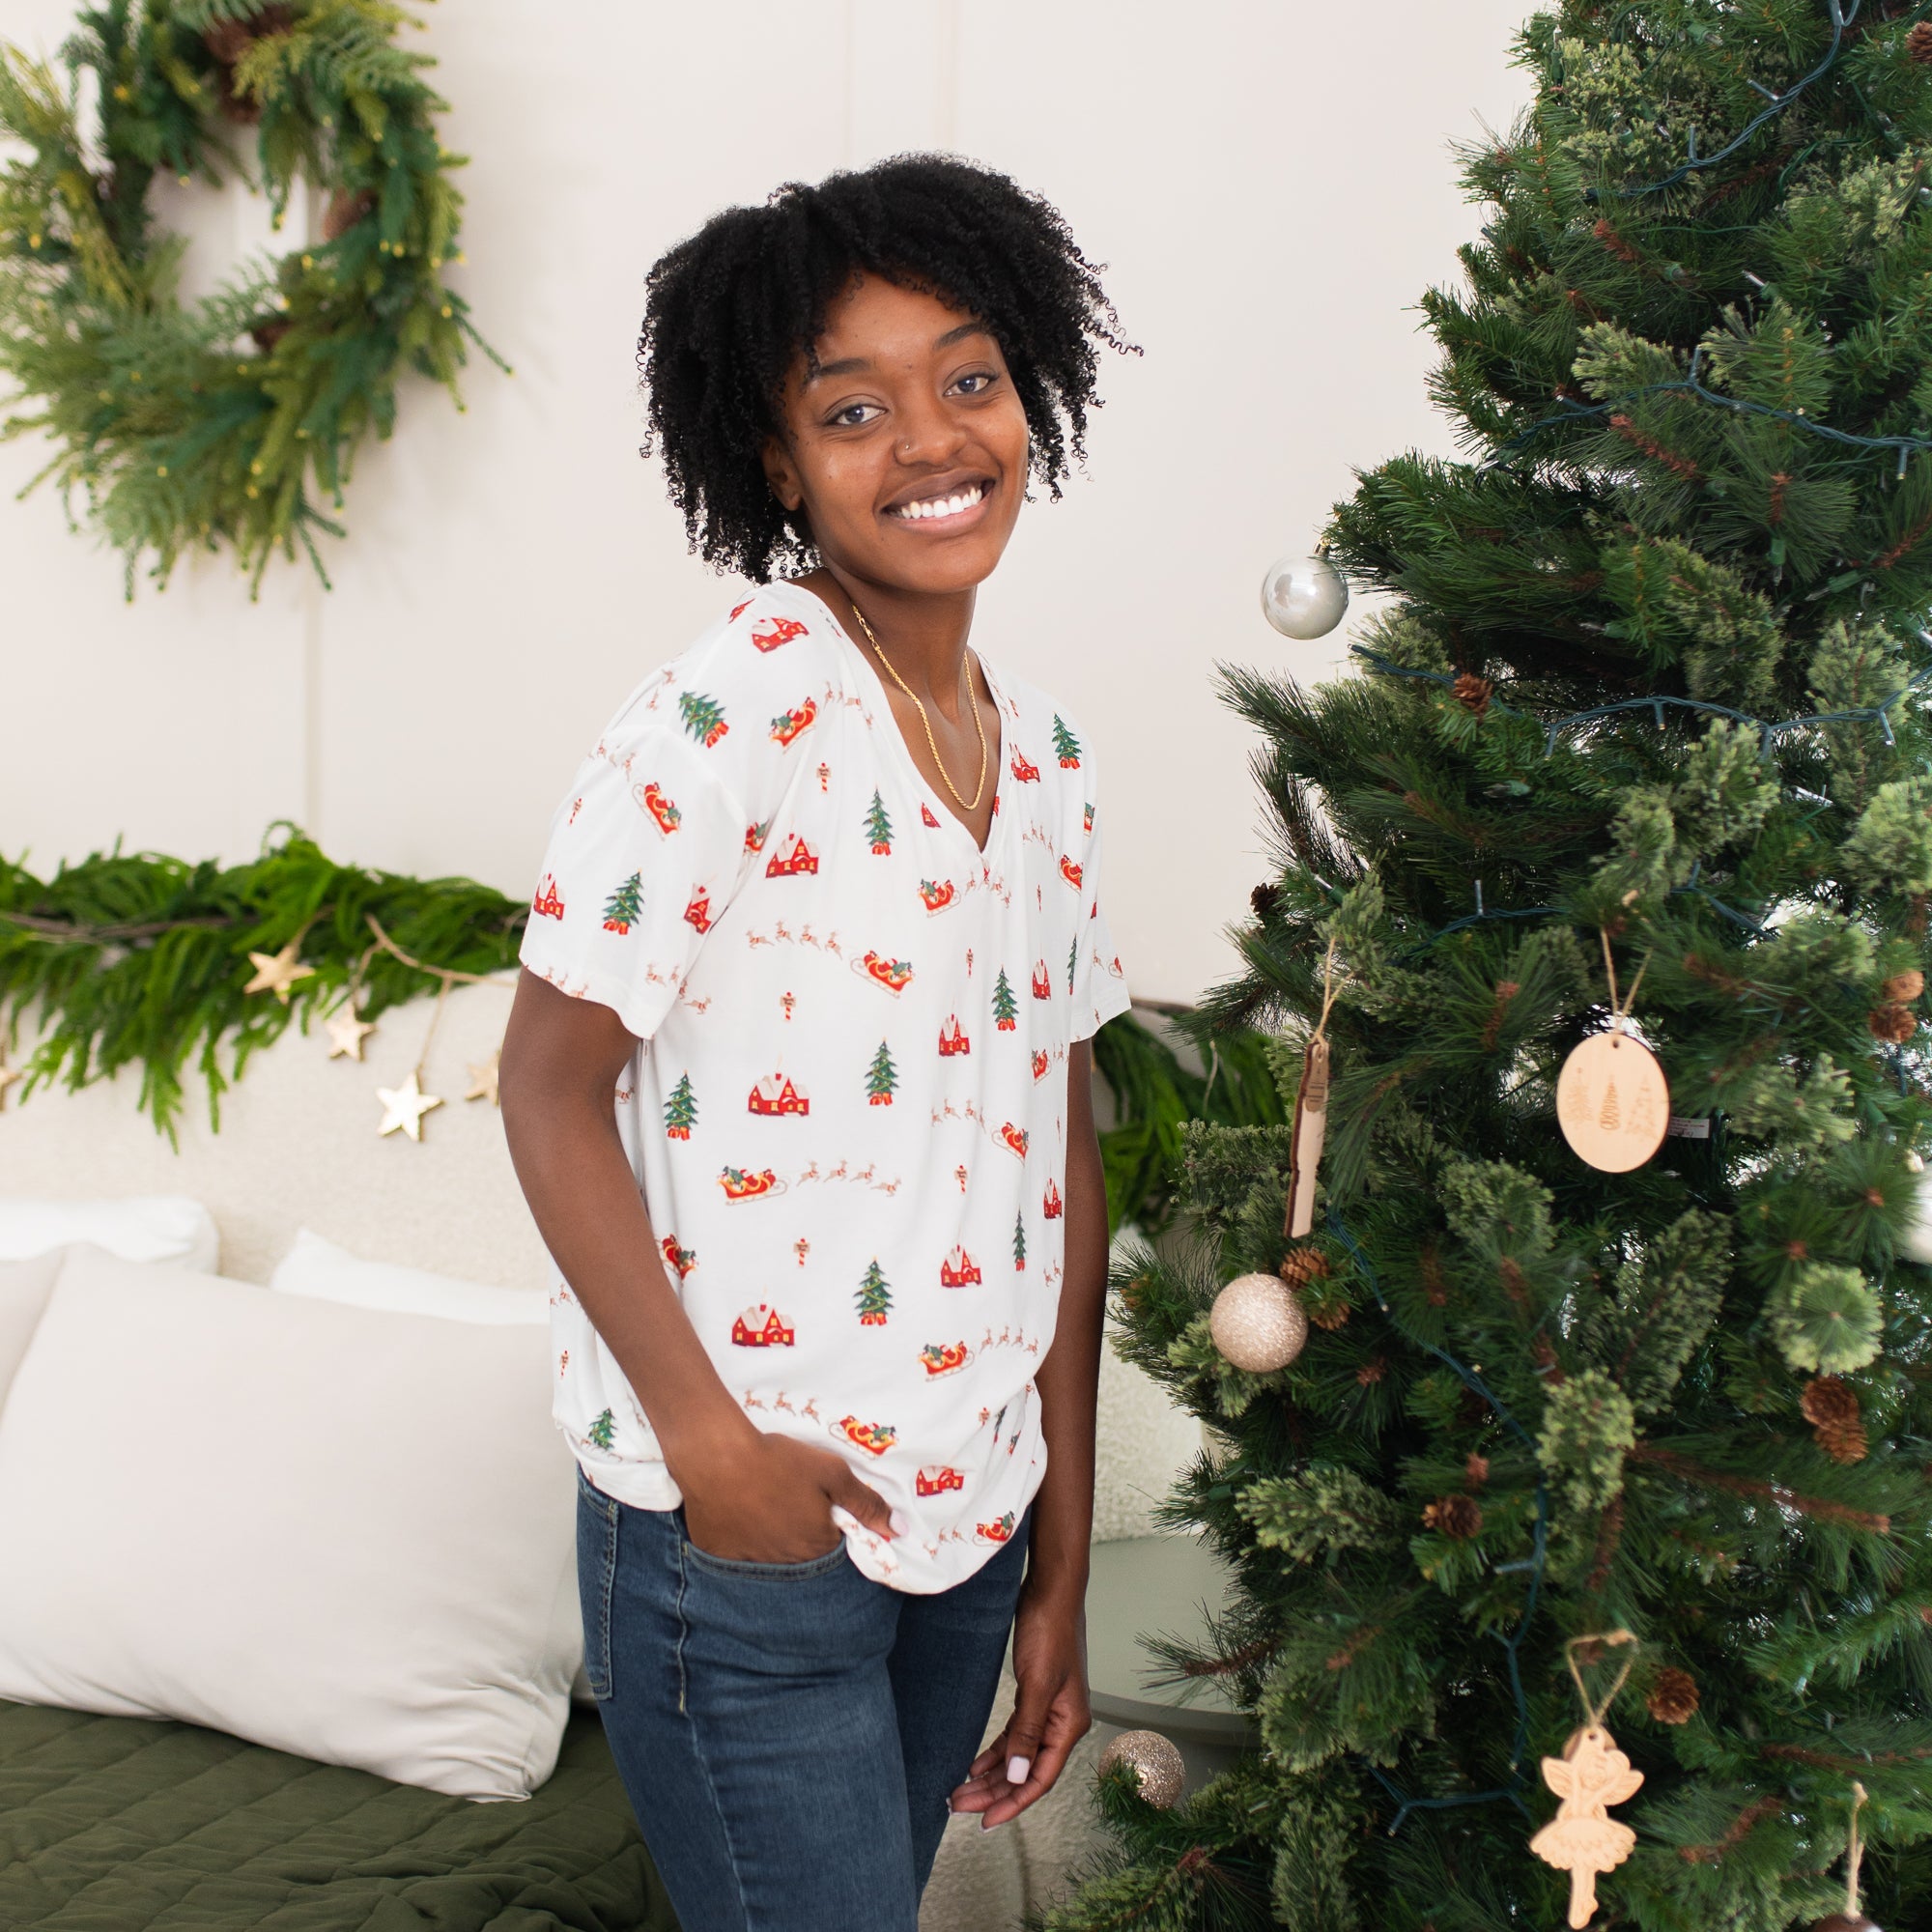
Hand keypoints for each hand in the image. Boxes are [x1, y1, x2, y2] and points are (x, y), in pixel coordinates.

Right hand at [680, 1428, 906, 1563]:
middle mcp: (785, 1564)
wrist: (716, 1457)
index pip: (834, 1546)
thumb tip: (899, 1529)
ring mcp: (750, 1565)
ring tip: (764, 1504)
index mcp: (816, 1547)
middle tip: (788, 1499)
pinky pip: (738, 1556)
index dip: (830, 1523)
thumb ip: (866, 1503)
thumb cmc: (778, 1462)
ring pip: (771, 1557)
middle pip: (803, 1554)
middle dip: (802, 1531)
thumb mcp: (831, 1473)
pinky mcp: (720, 1557)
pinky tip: (739, 1513)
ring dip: (773, 1538)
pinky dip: (743, 1540)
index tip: (818, 1504)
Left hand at [948, 1584, 1089, 1828]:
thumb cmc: (1049, 1631)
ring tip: (959, 1792)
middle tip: (957, 1806)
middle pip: (1026, 1770)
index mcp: (1070, 1725)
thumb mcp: (1038, 1683)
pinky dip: (995, 1751)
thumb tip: (1018, 1775)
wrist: (1050, 1591)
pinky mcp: (1034, 1696)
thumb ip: (1028, 1731)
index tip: (984, 1822)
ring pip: (1017, 1754)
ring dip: (990, 1774)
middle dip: (993, 1791)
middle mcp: (1062, 1723)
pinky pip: (1014, 1735)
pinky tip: (974, 1764)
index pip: (1040, 1778)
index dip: (1013, 1803)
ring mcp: (1048, 1710)